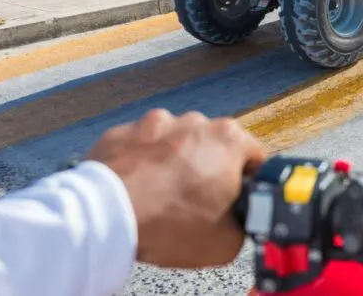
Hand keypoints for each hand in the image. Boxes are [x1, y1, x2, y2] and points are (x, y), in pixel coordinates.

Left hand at [87, 109, 266, 268]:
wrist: (107, 217)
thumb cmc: (170, 223)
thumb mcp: (227, 242)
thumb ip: (243, 222)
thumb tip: (238, 222)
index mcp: (229, 139)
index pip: (255, 157)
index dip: (249, 183)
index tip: (237, 201)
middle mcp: (195, 122)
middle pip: (213, 147)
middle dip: (209, 170)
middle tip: (197, 204)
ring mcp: (155, 123)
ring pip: (174, 145)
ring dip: (173, 165)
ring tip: (161, 198)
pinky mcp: (122, 133)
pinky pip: (139, 148)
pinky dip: (141, 166)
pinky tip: (136, 192)